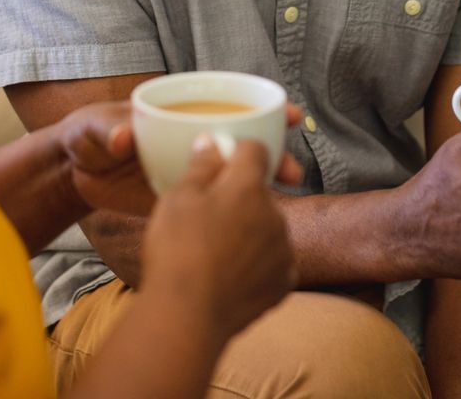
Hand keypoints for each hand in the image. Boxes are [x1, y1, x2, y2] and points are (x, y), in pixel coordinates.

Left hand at [58, 101, 304, 217]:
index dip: (262, 107)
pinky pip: (212, 205)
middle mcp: (194, 137)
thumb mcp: (96, 127)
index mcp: (183, 110)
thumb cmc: (88, 135)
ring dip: (259, 187)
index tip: (288, 114)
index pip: (230, 104)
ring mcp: (191, 169)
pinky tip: (249, 230)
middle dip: (272, 153)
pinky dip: (231, 216)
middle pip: (242, 142)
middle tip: (291, 170)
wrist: (71, 172)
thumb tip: (125, 137)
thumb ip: (110, 130)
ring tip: (278, 205)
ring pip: (233, 176)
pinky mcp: (182, 199)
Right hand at [140, 136, 295, 342]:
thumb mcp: (177, 198)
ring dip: (250, 230)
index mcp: (248, 186)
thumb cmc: (177, 252)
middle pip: (260, 191)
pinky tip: (231, 273)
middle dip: (240, 196)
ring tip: (216, 251)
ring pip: (267, 226)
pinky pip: (274, 261)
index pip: (256, 149)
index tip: (222, 161)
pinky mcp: (283, 281)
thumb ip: (201, 166)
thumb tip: (211, 142)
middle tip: (209, 215)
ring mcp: (282, 248)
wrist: (186, 317)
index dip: (238, 151)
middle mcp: (274, 212)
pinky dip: (258, 264)